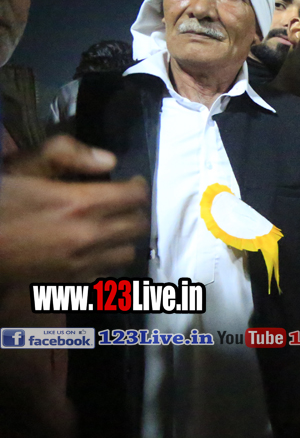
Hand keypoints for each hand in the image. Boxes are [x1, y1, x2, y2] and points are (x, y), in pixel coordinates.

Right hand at [0, 138, 149, 284]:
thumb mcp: (24, 167)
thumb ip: (65, 154)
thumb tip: (109, 161)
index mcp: (80, 205)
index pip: (134, 197)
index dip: (137, 186)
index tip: (132, 183)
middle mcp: (89, 236)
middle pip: (138, 226)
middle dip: (135, 211)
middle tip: (123, 204)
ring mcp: (82, 263)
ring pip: (127, 252)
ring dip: (124, 239)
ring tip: (112, 228)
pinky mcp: (73, 282)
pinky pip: (107, 273)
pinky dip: (107, 262)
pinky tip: (94, 251)